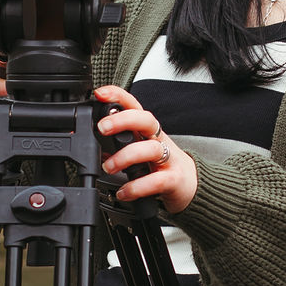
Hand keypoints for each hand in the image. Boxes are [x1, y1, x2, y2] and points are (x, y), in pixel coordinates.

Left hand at [94, 85, 197, 214]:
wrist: (190, 185)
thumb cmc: (162, 164)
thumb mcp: (140, 151)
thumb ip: (117, 149)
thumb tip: (95, 149)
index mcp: (148, 130)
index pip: (134, 106)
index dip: (118, 96)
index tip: (100, 94)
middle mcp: (158, 140)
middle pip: (145, 119)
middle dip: (123, 120)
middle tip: (102, 128)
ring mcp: (168, 158)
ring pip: (149, 149)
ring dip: (125, 157)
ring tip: (108, 168)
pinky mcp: (173, 179)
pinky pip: (155, 180)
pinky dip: (136, 187)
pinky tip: (124, 192)